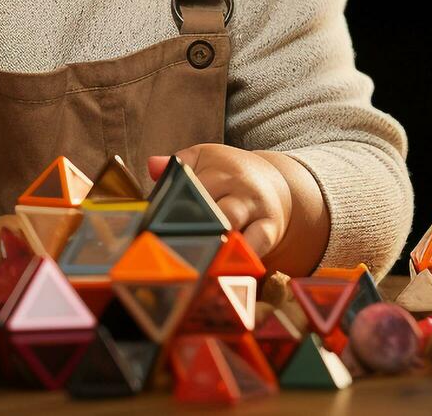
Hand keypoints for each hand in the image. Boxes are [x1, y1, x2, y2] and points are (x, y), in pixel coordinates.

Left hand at [148, 144, 289, 253]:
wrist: (278, 184)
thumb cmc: (232, 175)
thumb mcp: (206, 160)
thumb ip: (179, 165)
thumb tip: (153, 166)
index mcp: (217, 168)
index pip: (189, 184)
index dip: (171, 205)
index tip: (153, 224)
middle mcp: (237, 185)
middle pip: (210, 205)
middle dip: (190, 225)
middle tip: (166, 246)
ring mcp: (254, 207)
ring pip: (231, 223)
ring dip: (210, 241)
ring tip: (191, 260)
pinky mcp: (269, 229)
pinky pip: (255, 246)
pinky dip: (238, 259)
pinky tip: (220, 271)